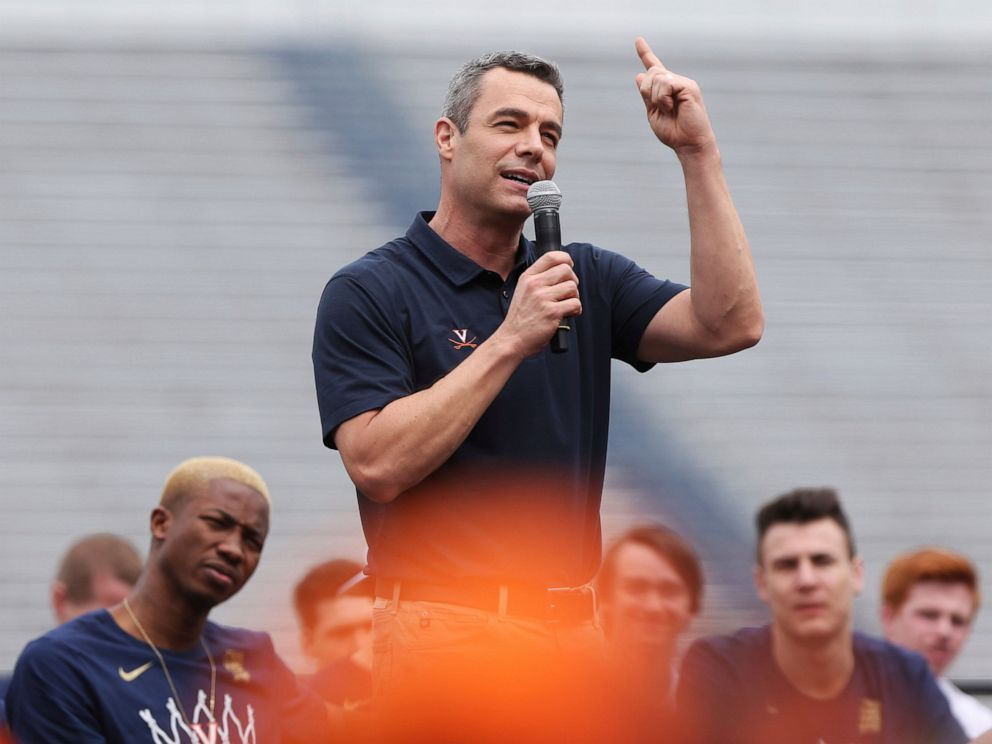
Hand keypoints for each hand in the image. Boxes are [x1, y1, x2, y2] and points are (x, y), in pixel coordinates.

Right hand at [498, 251, 579, 356]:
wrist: (512, 339)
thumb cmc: (521, 318)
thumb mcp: (523, 291)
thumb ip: (539, 279)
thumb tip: (563, 270)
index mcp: (528, 277)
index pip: (552, 256)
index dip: (566, 260)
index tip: (568, 269)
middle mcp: (535, 284)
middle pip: (566, 270)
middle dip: (572, 281)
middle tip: (567, 293)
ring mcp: (543, 298)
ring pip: (572, 287)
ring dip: (574, 297)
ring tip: (566, 306)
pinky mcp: (552, 312)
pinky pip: (575, 304)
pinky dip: (575, 310)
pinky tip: (567, 315)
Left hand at [635, 37, 715, 154]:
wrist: (689, 143)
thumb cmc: (673, 132)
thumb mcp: (653, 113)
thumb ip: (647, 95)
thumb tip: (639, 75)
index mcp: (666, 88)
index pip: (654, 66)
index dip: (645, 53)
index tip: (637, 40)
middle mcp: (675, 82)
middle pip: (651, 73)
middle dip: (648, 91)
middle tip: (662, 109)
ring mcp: (683, 82)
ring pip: (657, 78)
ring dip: (656, 98)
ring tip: (669, 110)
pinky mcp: (688, 86)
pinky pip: (666, 84)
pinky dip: (663, 98)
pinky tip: (672, 107)